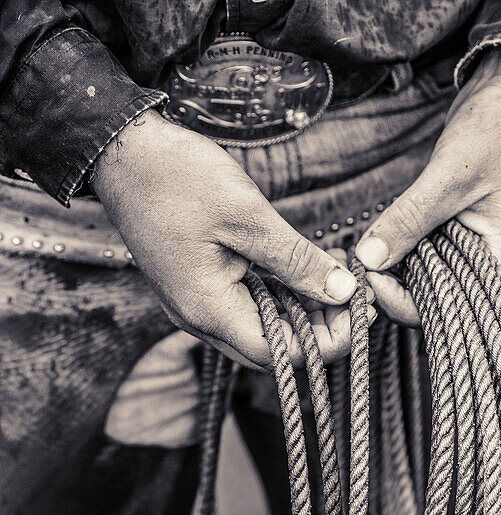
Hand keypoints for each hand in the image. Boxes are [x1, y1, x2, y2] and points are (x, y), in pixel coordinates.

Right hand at [92, 110, 373, 367]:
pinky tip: (305, 270)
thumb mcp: (247, 215)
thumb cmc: (175, 177)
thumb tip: (343, 290)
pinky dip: (279, 297)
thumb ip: (296, 259)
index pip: (279, 354)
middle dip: (317, 332)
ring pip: (261, 330)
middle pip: (271, 350)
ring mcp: (196, 304)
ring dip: (300, 313)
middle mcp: (200, 318)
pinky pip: (246, 308)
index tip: (358, 312)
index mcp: (209, 309)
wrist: (120, 151)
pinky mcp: (198, 286)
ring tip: (338, 280)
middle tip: (355, 298)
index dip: (324, 343)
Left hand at [354, 49, 500, 324]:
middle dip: (393, 283)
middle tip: (356, 259)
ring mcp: (475, 244)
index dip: (400, 299)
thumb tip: (367, 258)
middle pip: (431, 295)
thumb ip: (409, 218)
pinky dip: (404, 241)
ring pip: (425, 271)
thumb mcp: (451, 174)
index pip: (443, 307)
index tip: (366, 275)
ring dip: (395, 262)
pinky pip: (427, 247)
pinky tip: (383, 230)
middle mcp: (488, 262)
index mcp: (500, 262)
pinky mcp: (460, 227)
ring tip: (365, 245)